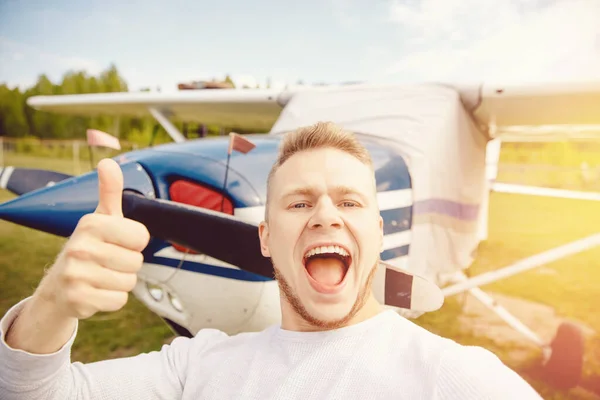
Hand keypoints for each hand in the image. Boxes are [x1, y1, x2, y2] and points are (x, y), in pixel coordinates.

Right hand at [35, 158, 149, 319]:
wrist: (59, 286)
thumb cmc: (89, 247)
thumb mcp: (100, 217)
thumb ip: (109, 191)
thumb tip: (108, 162)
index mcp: (90, 224)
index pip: (142, 237)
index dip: (134, 243)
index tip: (117, 242)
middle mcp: (79, 247)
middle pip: (136, 262)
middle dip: (128, 264)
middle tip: (107, 262)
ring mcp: (75, 275)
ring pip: (129, 282)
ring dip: (120, 282)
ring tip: (101, 275)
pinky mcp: (77, 299)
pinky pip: (118, 300)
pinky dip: (112, 299)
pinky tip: (96, 291)